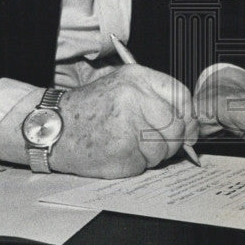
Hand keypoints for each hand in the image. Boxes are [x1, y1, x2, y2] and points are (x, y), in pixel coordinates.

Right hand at [47, 65, 197, 177]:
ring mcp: (129, 128)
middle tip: (158, 141)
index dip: (189, 115)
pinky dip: (137, 164)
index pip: (182, 96)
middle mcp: (135, 99)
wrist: (54, 127)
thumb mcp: (123, 85)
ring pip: (164, 150)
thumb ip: (156, 97)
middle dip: (174, 139)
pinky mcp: (122, 154)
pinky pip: (146, 165)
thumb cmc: (90, 108)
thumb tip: (190, 120)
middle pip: (177, 127)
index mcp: (138, 78)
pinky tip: (119, 152)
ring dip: (153, 154)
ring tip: (130, 143)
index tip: (188, 126)